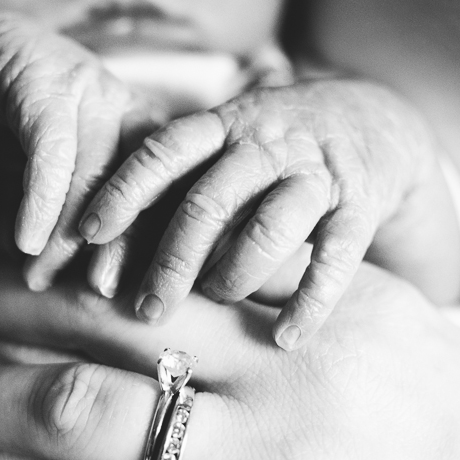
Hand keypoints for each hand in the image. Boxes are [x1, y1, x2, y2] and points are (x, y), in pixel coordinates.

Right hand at [0, 17, 163, 288]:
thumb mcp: (39, 205)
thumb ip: (76, 243)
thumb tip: (109, 302)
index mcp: (135, 137)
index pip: (169, 195)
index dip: (158, 247)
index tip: (138, 297)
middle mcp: (120, 108)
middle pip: (148, 179)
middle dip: (126, 242)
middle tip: (100, 292)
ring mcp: (83, 85)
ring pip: (103, 163)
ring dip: (75, 229)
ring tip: (43, 277)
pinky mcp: (38, 75)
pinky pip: (53, 143)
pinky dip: (41, 198)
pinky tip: (24, 240)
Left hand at [77, 79, 459, 348]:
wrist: (373, 120)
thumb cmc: (271, 147)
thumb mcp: (223, 143)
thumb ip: (176, 181)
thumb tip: (102, 244)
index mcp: (223, 125)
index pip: (164, 152)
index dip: (123, 191)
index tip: (86, 233)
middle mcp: (266, 143)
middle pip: (209, 202)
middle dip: (172, 261)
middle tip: (146, 310)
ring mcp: (316, 173)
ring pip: (268, 229)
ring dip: (234, 276)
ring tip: (217, 301)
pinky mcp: (360, 206)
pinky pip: (336, 260)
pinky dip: (309, 303)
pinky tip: (284, 338)